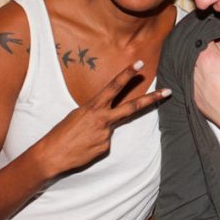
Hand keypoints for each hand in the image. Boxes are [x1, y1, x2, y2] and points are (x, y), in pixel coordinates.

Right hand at [38, 61, 170, 175]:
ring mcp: (107, 134)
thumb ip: (97, 112)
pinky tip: (84, 147)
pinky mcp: (106, 147)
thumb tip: (108, 118)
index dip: (127, 74)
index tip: (139, 64)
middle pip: (132, 106)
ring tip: (81, 139)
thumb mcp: (78, 114)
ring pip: (111, 128)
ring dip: (99, 132)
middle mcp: (103, 118)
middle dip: (151, 99)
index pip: (114, 86)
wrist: (52, 155)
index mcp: (94, 106)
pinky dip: (96, 143)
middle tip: (168, 91)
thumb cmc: (62, 132)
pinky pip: (105, 142)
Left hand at [194, 42, 219, 131]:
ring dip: (193, 63)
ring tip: (205, 67)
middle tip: (206, 53)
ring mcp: (190, 81)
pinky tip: (203, 80)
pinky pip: (187, 79)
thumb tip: (214, 44)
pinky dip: (192, 77)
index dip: (205, 37)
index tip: (208, 39)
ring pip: (186, 65)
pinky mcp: (189, 93)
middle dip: (198, 50)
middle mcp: (195, 67)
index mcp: (207, 56)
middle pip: (191, 51)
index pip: (201, 39)